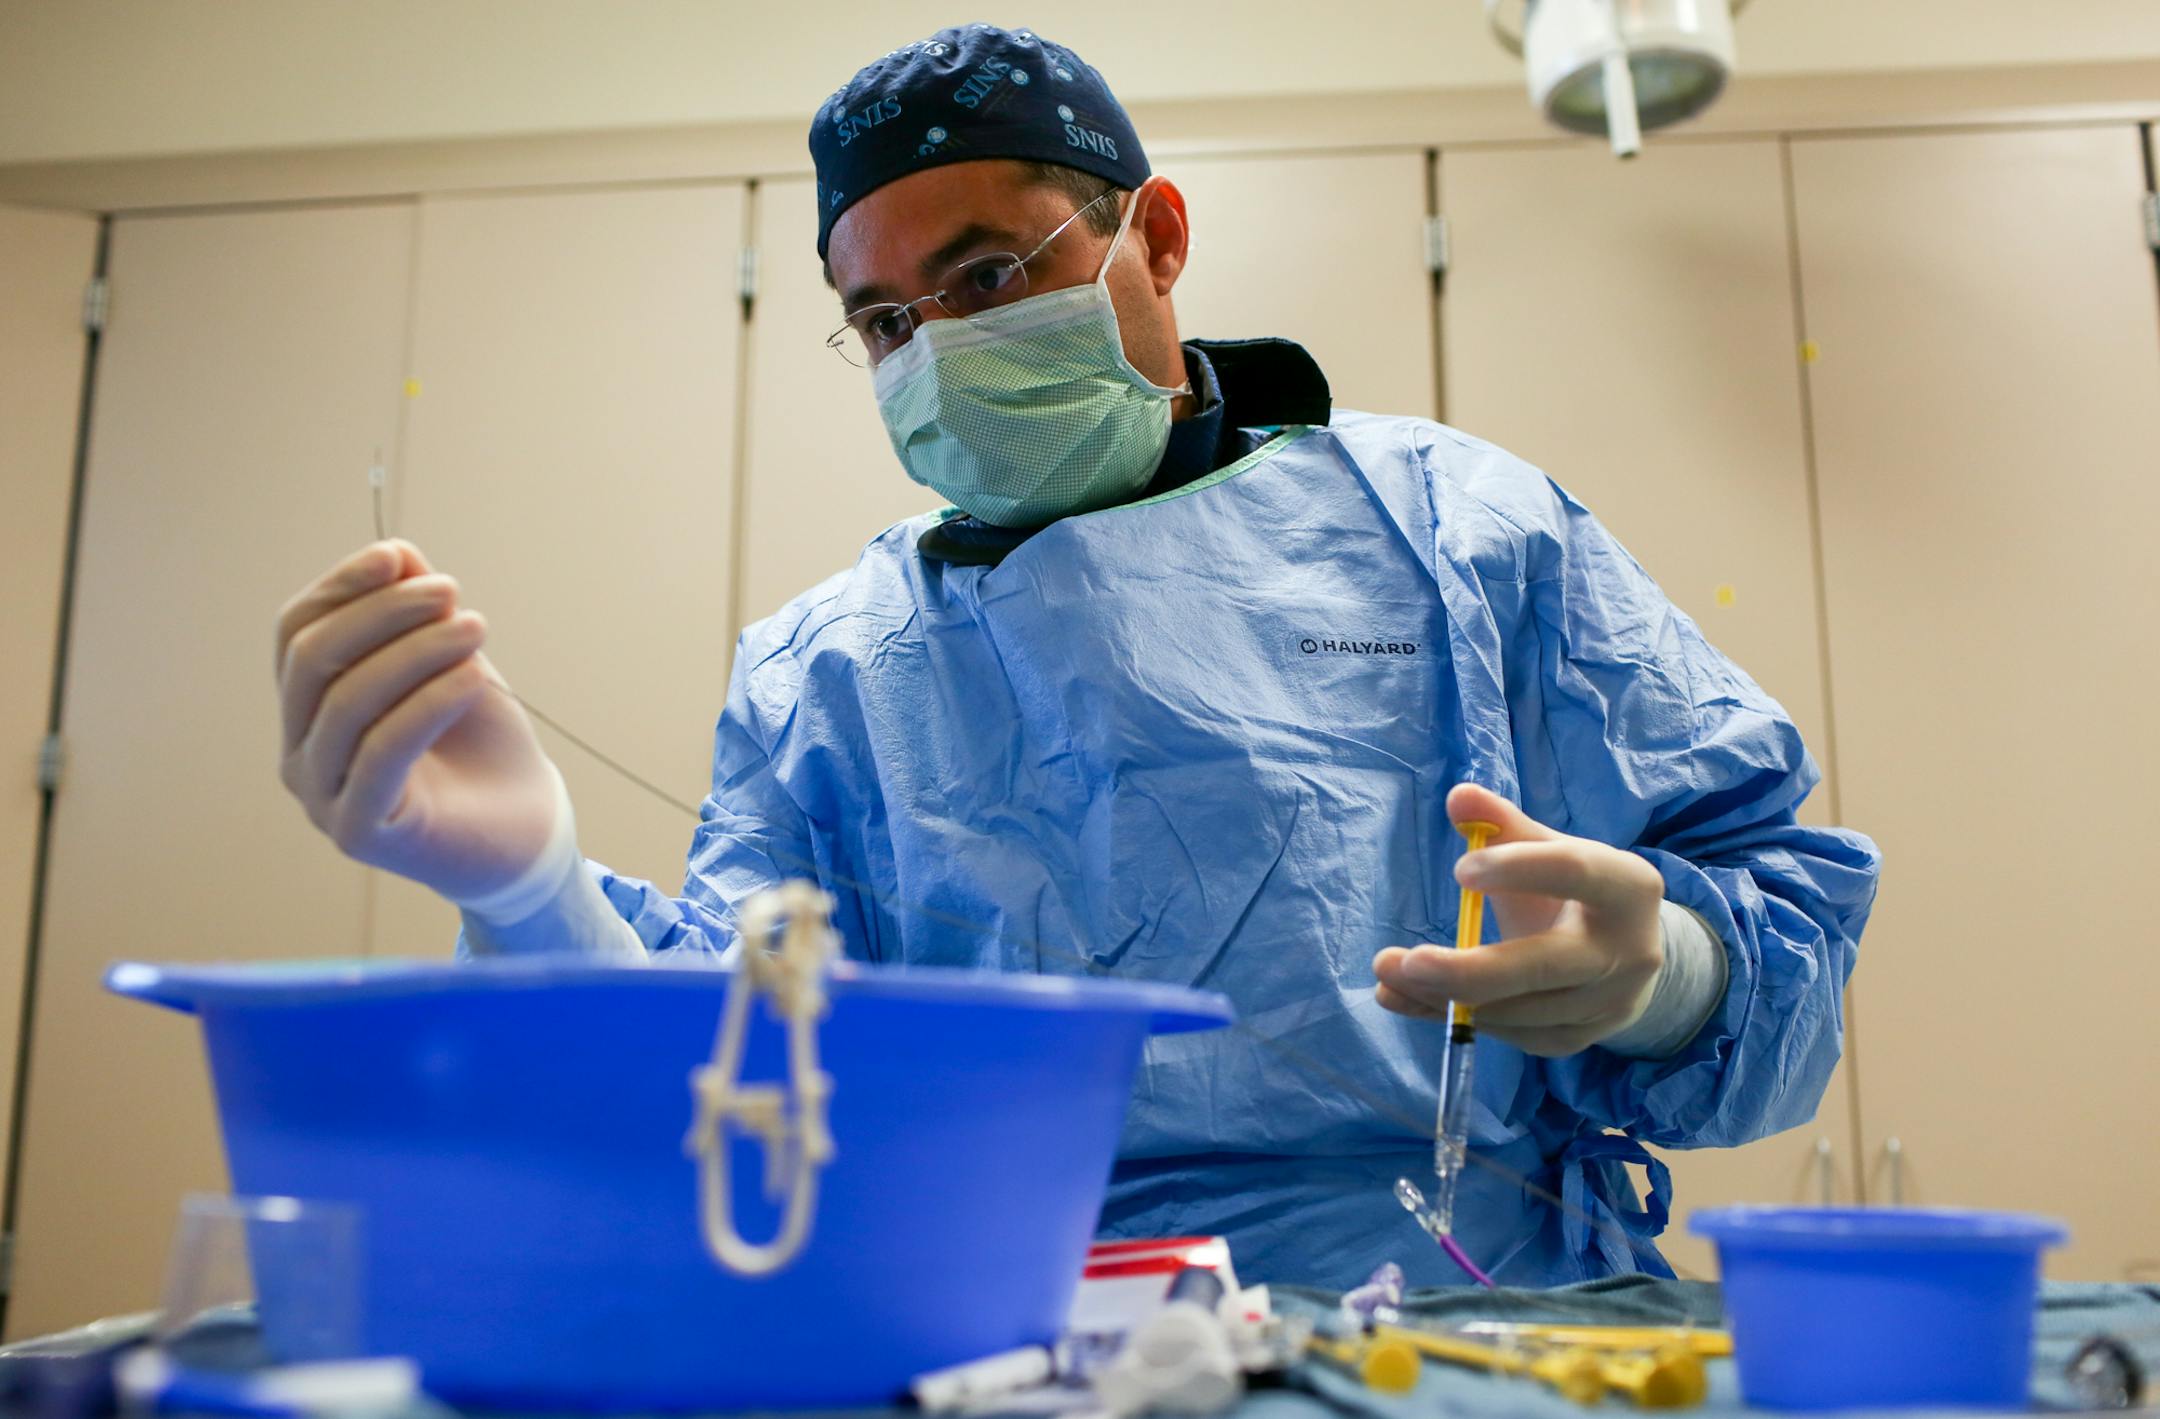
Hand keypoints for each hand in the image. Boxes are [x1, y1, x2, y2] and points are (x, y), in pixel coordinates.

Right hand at [275, 540, 560, 903]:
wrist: (524, 831)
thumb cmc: (480, 744)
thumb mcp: (449, 663)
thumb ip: (416, 614)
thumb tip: (396, 552)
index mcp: (307, 708)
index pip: (297, 632)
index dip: (340, 588)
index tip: (397, 557)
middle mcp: (298, 753)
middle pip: (313, 661)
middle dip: (382, 614)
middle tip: (450, 592)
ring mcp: (320, 797)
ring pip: (348, 702)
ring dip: (416, 652)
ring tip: (476, 626)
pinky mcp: (356, 833)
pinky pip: (383, 750)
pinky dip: (429, 702)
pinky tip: (476, 675)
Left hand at [1372, 784, 1665, 1055]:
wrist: (1627, 956)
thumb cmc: (1573, 890)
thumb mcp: (1546, 848)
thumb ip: (1501, 824)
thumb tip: (1458, 797)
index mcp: (1627, 886)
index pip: (1574, 871)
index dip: (1516, 868)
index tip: (1458, 870)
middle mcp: (1627, 952)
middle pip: (1542, 967)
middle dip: (1468, 970)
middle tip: (1403, 961)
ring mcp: (1606, 1005)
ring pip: (1518, 1010)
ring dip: (1444, 997)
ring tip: (1389, 974)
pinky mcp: (1577, 1040)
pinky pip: (1509, 1034)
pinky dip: (1456, 1017)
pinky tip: (1411, 999)